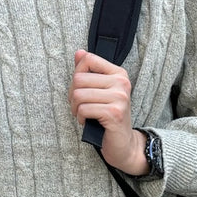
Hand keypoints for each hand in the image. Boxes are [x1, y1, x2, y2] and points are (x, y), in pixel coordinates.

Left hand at [69, 50, 148, 175]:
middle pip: (79, 78)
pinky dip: (80, 117)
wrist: (123, 143)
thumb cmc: (108, 116)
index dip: (77, 73)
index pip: (88, 59)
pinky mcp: (114, 113)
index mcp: (119, 73)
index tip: (81, 88)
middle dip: (73, 95)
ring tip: (83, 113)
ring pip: (79, 94)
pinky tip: (87, 121)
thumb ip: (89, 71)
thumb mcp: (99, 91)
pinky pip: (83, 109)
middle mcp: (121, 82)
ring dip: (75, 108)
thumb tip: (79, 52)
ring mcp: (119, 97)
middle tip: (80, 106)